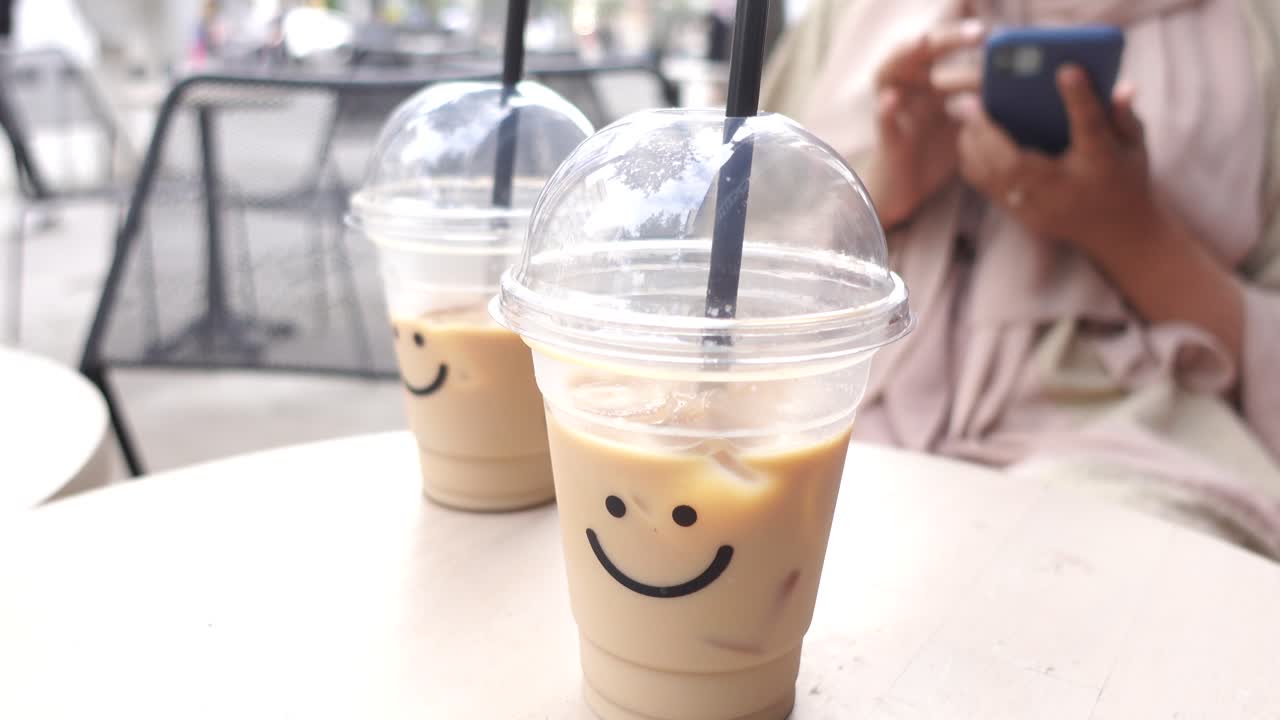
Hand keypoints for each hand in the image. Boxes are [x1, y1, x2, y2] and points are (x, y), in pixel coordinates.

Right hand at [867, 19, 983, 228]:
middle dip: (947, 40)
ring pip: (891, 73)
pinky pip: (883, 121)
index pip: (945, 52)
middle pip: (922, 54)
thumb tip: (1020, 90)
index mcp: (929, 85)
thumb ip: (983, 106)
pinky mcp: (889, 138)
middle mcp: (910, 91)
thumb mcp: (965, 125)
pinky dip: (885, 110)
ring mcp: (897, 112)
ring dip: (906, 56)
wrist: (907, 192)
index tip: (996, 36)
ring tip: (923, 42)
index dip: (966, 40)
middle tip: (977, 34)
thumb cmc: (934, 154)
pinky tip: (892, 100)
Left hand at [955, 65, 1154, 253]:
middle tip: (970, 101)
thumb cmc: (1124, 177)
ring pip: (992, 179)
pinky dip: (974, 161)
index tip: (1066, 69)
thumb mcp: (1134, 144)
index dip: (1079, 99)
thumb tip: (1123, 85)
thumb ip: (1124, 114)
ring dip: (973, 146)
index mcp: (1101, 165)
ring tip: (966, 116)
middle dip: (987, 132)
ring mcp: (1039, 208)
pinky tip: (969, 138)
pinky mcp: (1022, 216)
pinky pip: (987, 187)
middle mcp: (1065, 190)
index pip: (1091, 128)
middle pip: (1018, 163)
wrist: (1118, 232)